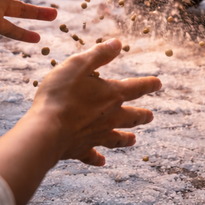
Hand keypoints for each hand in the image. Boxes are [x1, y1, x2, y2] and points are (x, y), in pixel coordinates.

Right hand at [0, 39, 160, 204]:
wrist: (46, 130)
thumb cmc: (60, 94)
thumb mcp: (78, 65)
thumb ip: (99, 54)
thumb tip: (118, 43)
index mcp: (111, 95)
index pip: (136, 88)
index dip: (149, 84)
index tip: (158, 84)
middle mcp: (109, 117)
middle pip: (132, 116)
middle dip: (142, 115)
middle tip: (150, 116)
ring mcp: (97, 135)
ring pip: (117, 138)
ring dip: (126, 138)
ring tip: (133, 140)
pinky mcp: (82, 149)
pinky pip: (92, 155)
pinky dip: (97, 158)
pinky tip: (101, 161)